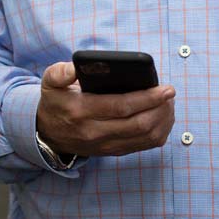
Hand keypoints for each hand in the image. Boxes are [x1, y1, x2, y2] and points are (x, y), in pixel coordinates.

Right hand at [36, 61, 175, 156]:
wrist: (48, 134)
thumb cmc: (55, 103)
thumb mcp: (49, 83)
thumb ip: (59, 72)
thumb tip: (75, 67)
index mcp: (80, 111)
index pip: (120, 107)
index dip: (147, 98)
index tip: (165, 89)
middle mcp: (94, 132)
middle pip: (138, 124)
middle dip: (160, 108)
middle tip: (170, 94)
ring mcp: (105, 145)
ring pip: (145, 137)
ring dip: (163, 120)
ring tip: (168, 104)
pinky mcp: (113, 151)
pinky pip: (144, 146)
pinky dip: (159, 132)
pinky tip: (163, 118)